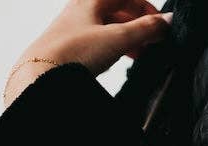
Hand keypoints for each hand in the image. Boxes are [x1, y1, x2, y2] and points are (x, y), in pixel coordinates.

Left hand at [4, 0, 170, 105]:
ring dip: (127, 38)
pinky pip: (96, 43)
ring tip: (140, 54)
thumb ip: (145, 30)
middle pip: (116, 11)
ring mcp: (73, 30)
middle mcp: (80, 11)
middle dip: (138, 25)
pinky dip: (112, 48)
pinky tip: (117, 61)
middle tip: (153, 41)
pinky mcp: (68, 49)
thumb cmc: (73, 53)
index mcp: (91, 1)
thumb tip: (166, 22)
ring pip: (107, 28)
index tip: (161, 25)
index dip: (147, 9)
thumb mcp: (117, 39)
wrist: (41, 75)